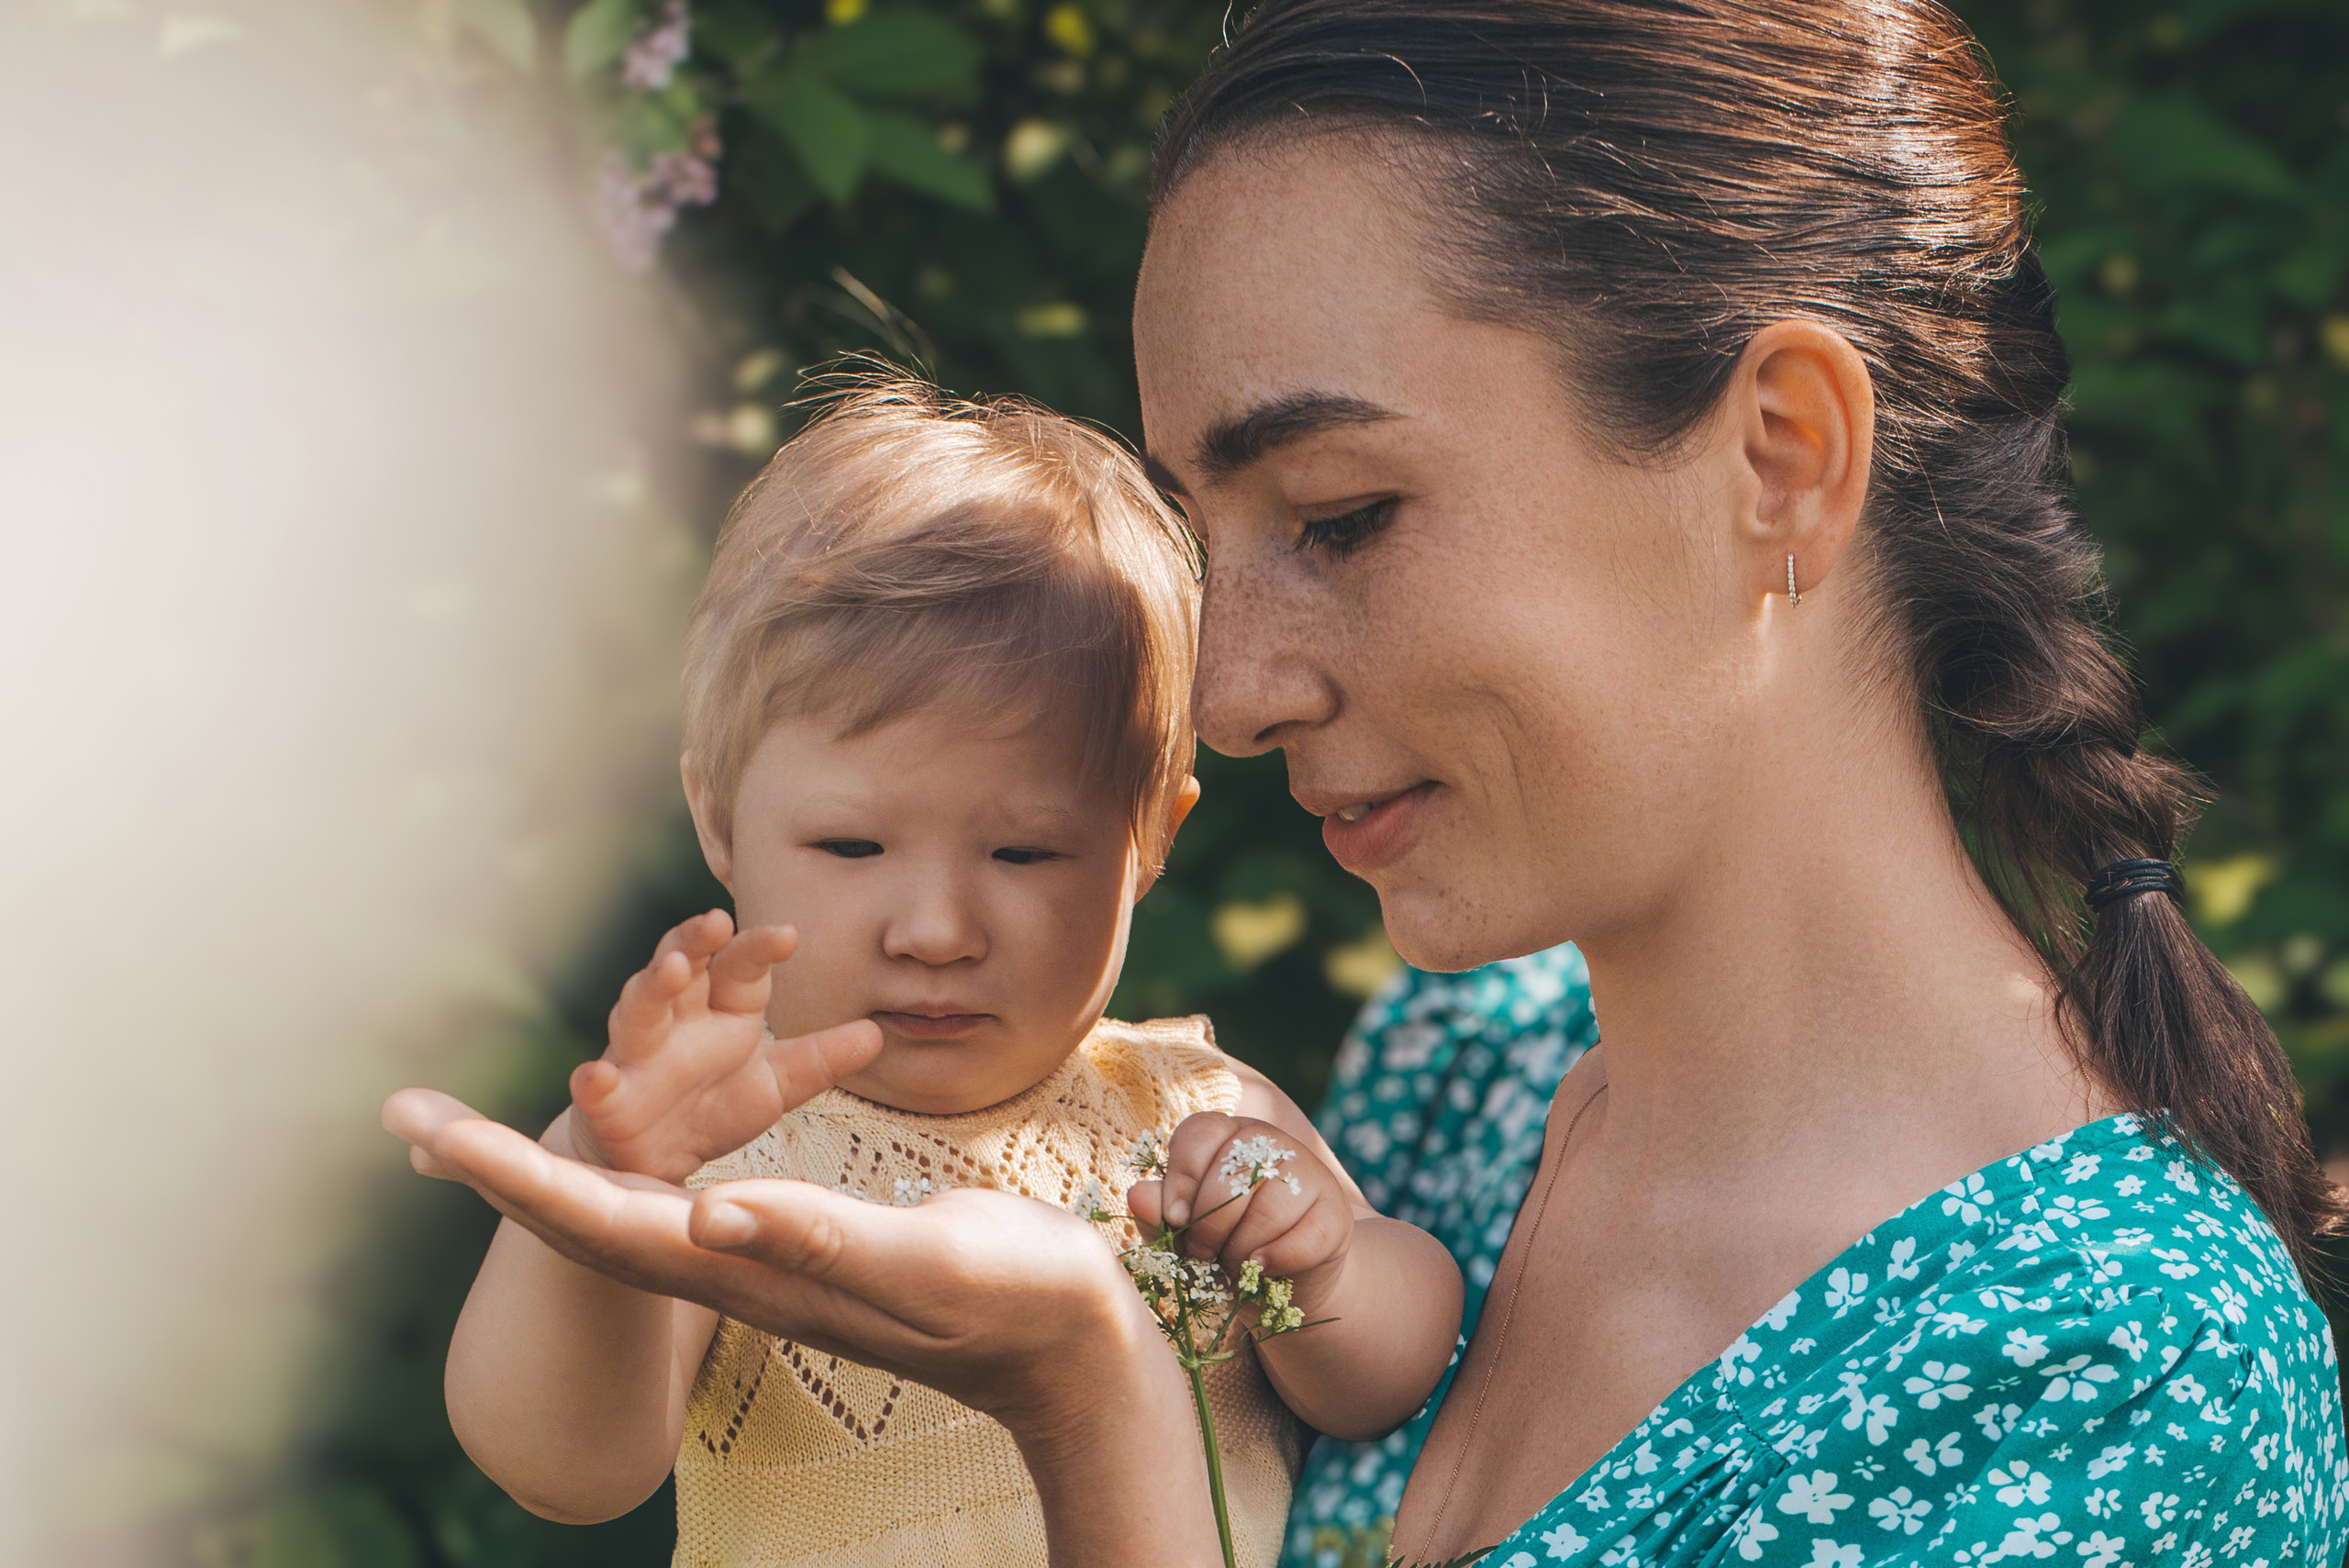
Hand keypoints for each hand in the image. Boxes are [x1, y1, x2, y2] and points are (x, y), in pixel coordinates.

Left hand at [383, 1088, 1159, 1421]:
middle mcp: (738, 1271)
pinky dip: (630, 1155)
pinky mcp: (796, 1245)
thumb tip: (706, 1216)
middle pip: (586, 1217)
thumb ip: (818, 1241)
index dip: (511, 1175)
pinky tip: (618, 1136)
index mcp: (753, 1272)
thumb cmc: (1011, 1297)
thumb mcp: (921, 1262)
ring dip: (543, 1166)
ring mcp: (763, 1262)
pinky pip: (684, 1197)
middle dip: (491, 1167)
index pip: (603, 1221)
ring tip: (473, 1130)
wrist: (1063, 1339)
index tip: (430, 1132)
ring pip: (624, 1209)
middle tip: (406, 1115)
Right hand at [568, 909, 881, 1182]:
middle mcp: (676, 1022)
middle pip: (682, 969)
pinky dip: (593, 1081)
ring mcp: (636, 1057)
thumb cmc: (712, 1109)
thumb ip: (821, 1059)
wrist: (654, 1162)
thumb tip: (878, 1032)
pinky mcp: (606, 1103)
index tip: (788, 934)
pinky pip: (595, 1088)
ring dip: (649, 988)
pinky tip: (596, 1077)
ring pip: (637, 1011)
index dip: (758, 949)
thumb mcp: (777, 1085)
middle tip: (715, 920)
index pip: (739, 969)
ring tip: (667, 969)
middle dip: (694, 942)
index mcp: (720, 1012)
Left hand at [1125, 1112, 1355, 1307]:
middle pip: (1232, 1173)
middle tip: (1203, 1252)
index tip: (1175, 1219)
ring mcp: (1308, 1174)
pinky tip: (1261, 1268)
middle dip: (1208, 1224)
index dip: (1181, 1178)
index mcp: (1227, 1135)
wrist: (1282, 1282)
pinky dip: (1276, 1261)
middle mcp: (1270, 1142)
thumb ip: (1160, 1213)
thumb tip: (1136, 1194)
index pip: (1200, 1132)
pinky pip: (1303, 1238)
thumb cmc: (1223, 1246)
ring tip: (1234, 1262)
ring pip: (1268, 1208)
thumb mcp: (1184, 1232)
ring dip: (1241, 1248)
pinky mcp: (1334, 1213)